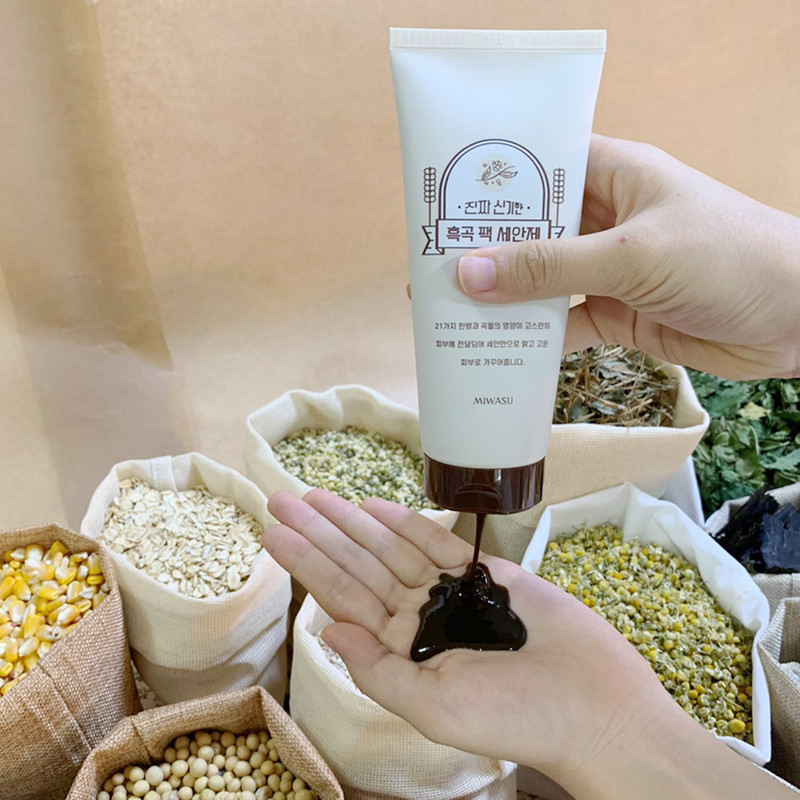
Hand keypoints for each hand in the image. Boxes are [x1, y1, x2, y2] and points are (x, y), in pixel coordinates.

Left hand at [263, 489, 682, 790]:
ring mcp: (451, 592)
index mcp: (402, 652)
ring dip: (354, 521)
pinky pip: (438, 542)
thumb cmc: (517, 718)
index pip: (343, 599)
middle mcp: (420, 618)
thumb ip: (380, 671)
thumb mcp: (436, 708)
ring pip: (391, 549)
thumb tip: (331, 629)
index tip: (275, 534)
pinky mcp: (485, 573)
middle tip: (280, 498)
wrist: (593, 703)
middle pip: (359, 566)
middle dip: (320, 532)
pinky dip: (408, 523)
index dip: (308, 564)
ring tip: (317, 496)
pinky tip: (376, 506)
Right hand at [456, 134, 799, 380]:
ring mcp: (608, 270)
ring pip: (541, 282)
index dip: (491, 184)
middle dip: (485, 251)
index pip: (540, 167)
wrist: (798, 319)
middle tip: (429, 269)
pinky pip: (562, 325)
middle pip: (531, 231)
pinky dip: (533, 341)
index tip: (440, 204)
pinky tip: (498, 353)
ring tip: (449, 313)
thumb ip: (549, 266)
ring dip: (503, 300)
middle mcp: (606, 219)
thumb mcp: (631, 254)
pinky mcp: (616, 315)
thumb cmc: (728, 258)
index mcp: (614, 175)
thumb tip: (468, 274)